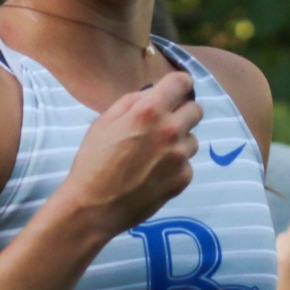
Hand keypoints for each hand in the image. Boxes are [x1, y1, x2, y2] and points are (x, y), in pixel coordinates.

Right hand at [58, 71, 201, 235]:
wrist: (94, 207)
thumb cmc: (93, 161)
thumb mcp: (104, 121)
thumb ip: (133, 101)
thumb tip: (154, 92)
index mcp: (149, 111)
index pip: (182, 82)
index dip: (178, 85)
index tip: (173, 91)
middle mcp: (170, 131)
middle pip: (196, 109)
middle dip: (182, 112)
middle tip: (163, 124)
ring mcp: (180, 157)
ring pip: (192, 139)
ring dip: (179, 141)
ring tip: (153, 154)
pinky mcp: (183, 179)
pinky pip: (188, 164)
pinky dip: (176, 166)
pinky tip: (154, 173)